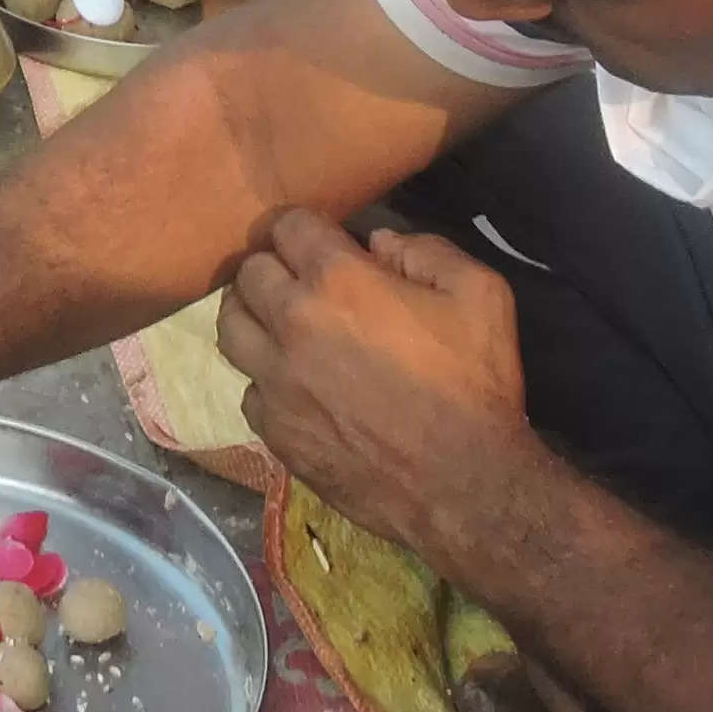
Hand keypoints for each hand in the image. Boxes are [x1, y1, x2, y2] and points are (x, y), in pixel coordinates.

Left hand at [215, 211, 537, 572]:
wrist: (462, 485)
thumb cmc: (474, 384)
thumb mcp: (481, 294)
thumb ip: (426, 250)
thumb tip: (378, 242)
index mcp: (337, 280)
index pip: (287, 226)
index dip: (302, 227)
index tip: (319, 240)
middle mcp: (292, 323)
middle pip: (249, 273)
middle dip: (274, 266)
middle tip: (300, 280)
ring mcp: (276, 382)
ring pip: (231, 327)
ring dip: (252, 316)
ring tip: (279, 324)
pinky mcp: (275, 431)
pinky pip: (249, 390)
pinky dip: (266, 380)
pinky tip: (296, 386)